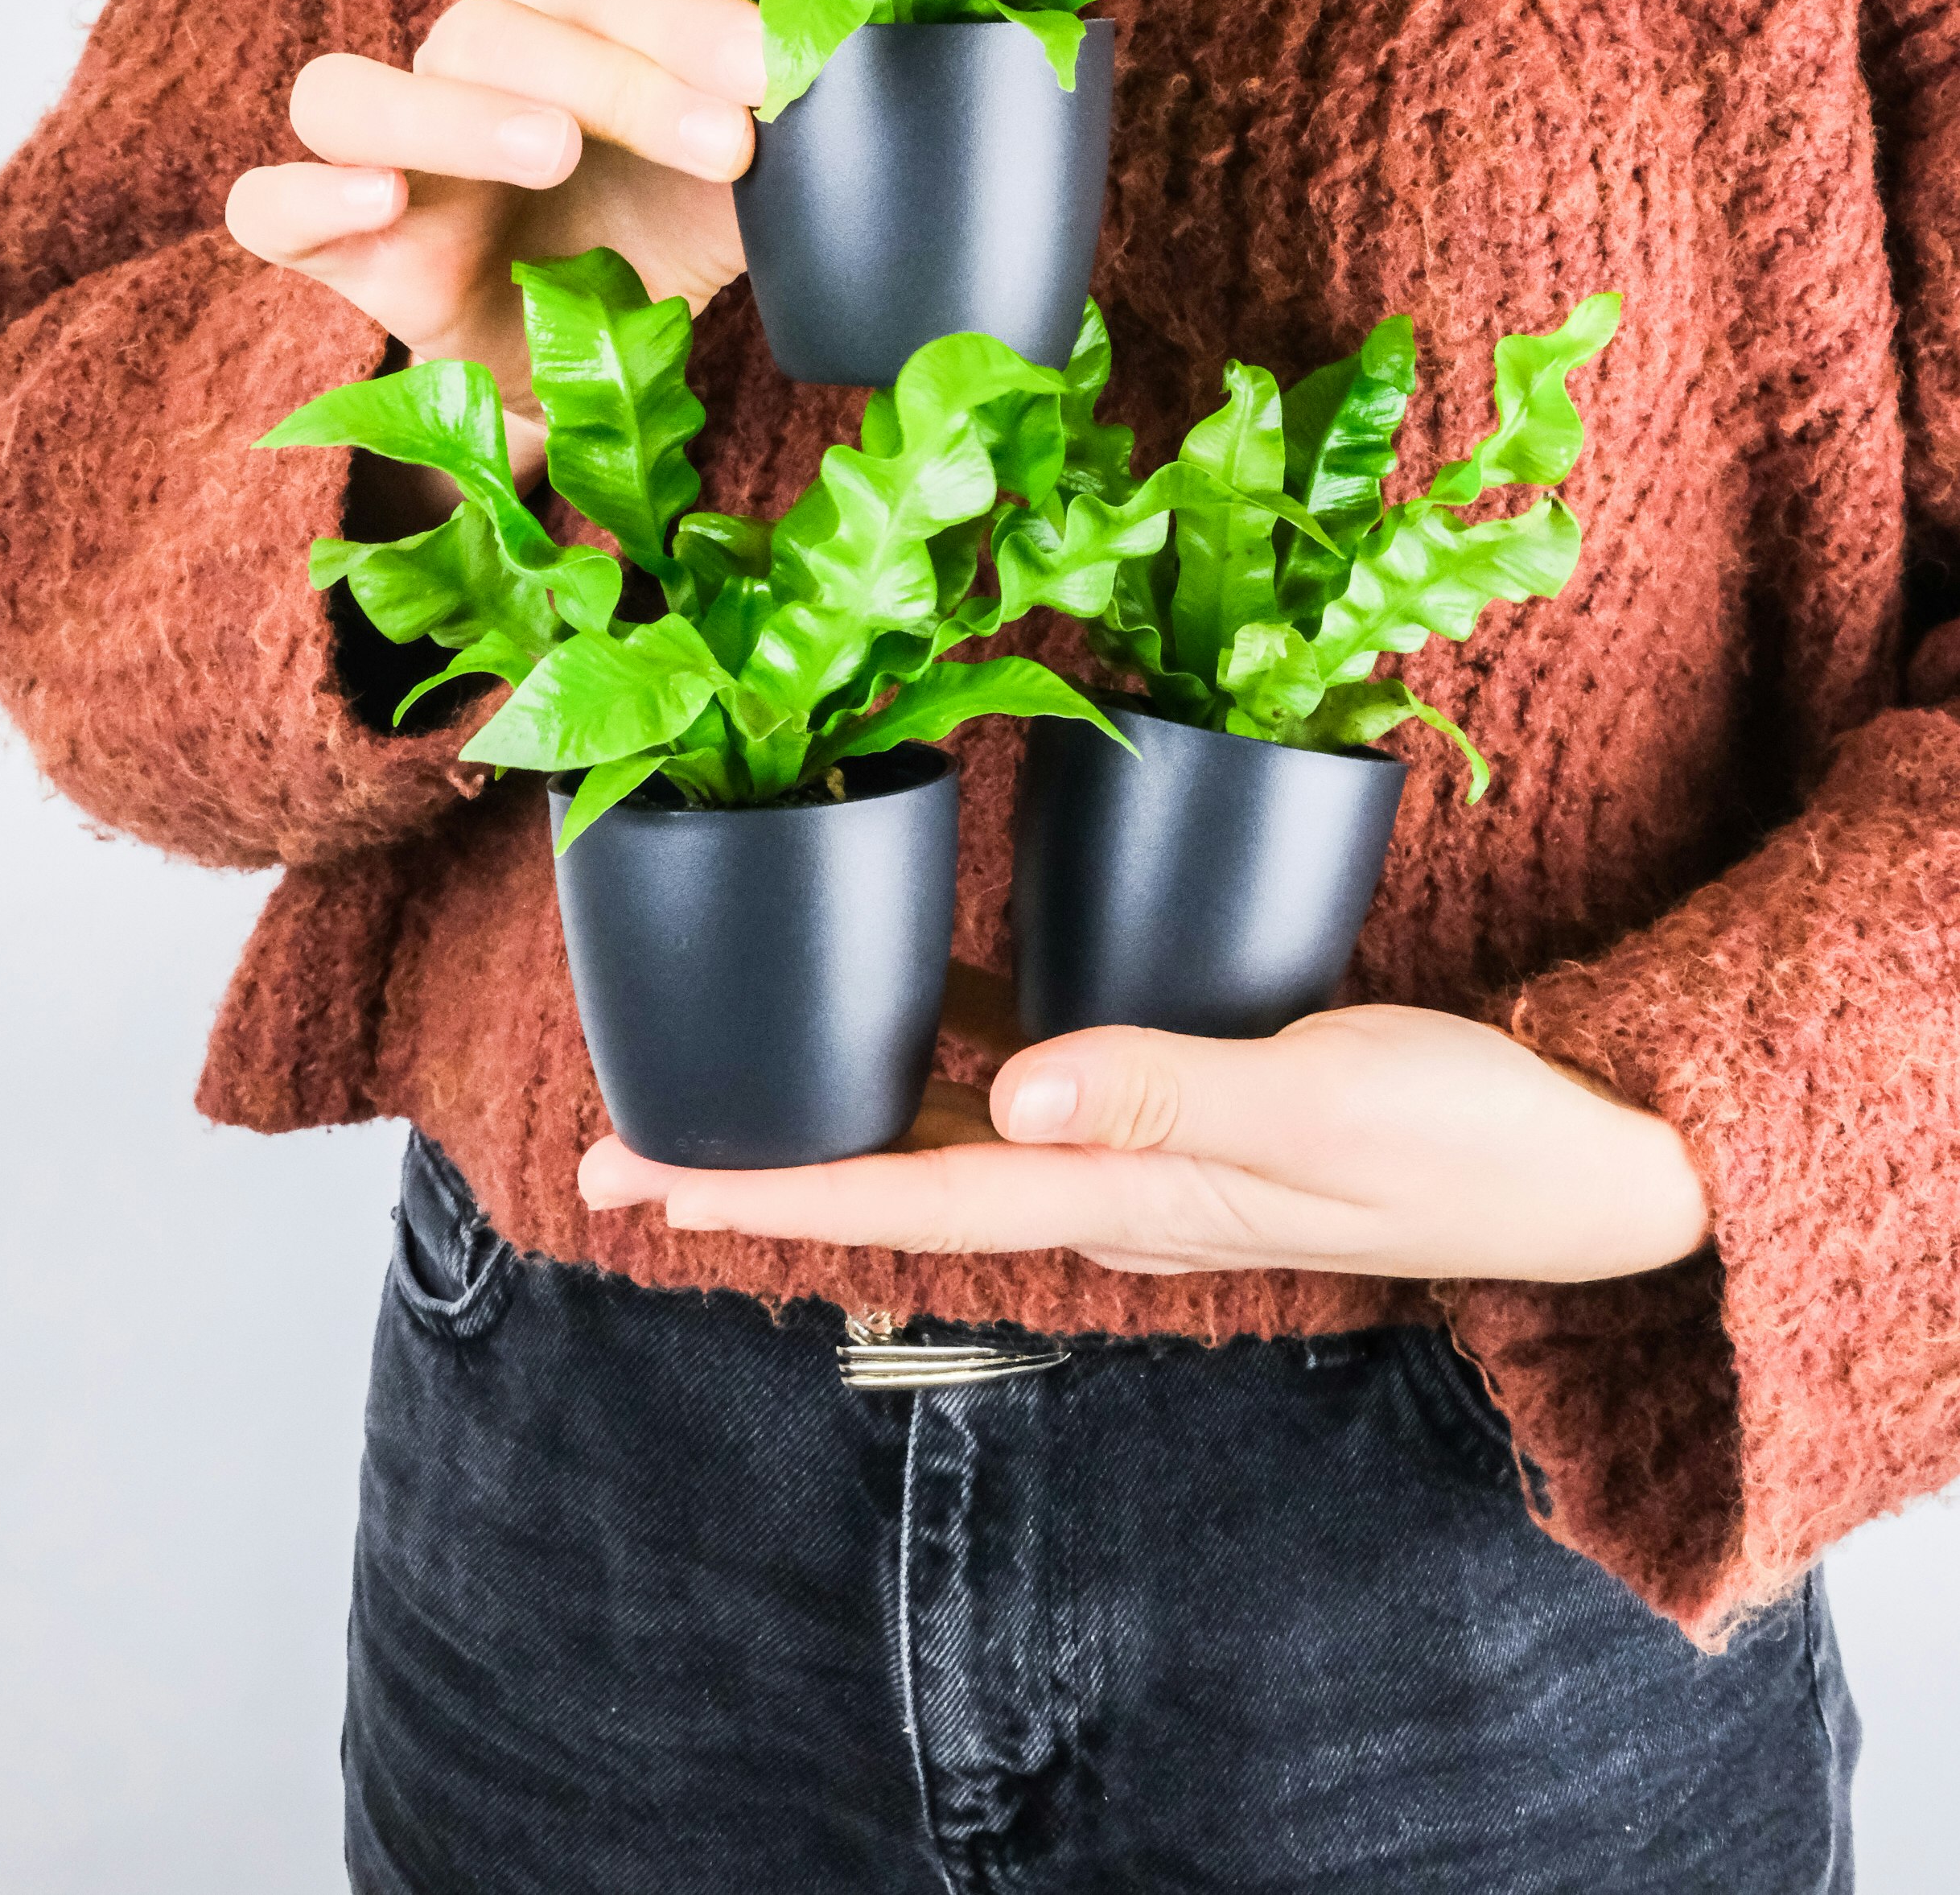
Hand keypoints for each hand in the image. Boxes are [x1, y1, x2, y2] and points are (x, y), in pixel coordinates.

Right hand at [226, 0, 761, 523]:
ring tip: (552, 149)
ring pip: (354, 91)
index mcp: (564, 30)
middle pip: (495, 31)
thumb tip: (870, 91)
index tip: (783, 78)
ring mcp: (385, 156)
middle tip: (726, 143)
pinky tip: (379, 201)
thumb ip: (780, 133)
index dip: (690, 26)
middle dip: (620, 79)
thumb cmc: (657, 246)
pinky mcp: (335, 249)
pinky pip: (268, 205)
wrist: (591, 378)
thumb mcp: (736, 192)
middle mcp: (464, 72)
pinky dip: (307, 196)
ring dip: (454, 113)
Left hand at [580, 987, 1710, 1281]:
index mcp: (1130, 1201)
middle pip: (898, 1177)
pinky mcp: (1185, 1098)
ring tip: (721, 1088)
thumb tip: (1007, 1101)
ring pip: (951, 1133)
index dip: (772, 1189)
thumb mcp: (1324, 1109)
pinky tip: (904, 1007)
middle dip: (760, 1165)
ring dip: (833, 1114)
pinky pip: (1034, 1079)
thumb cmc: (1474, 1138)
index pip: (913, 1202)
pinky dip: (947, 1051)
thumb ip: (1169, 1099)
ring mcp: (1146, 1152)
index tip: (645, 1183)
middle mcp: (1113, 1188)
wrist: (1588, 1160)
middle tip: (620, 1151)